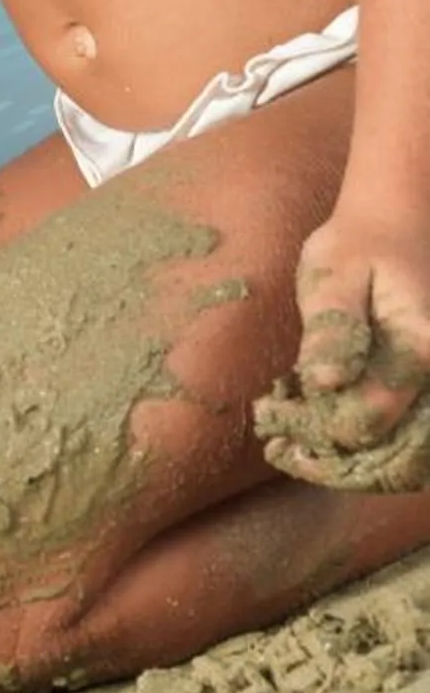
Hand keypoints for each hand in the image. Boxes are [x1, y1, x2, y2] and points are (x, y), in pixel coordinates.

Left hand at [256, 208, 429, 492]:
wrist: (388, 228)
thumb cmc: (357, 246)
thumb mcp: (333, 274)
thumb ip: (333, 329)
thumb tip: (324, 382)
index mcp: (421, 350)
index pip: (378, 415)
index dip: (325, 432)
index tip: (276, 426)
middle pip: (399, 453)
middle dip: (337, 464)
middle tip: (279, 451)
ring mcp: (426, 388)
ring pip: (400, 454)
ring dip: (344, 462)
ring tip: (283, 448)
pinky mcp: (410, 389)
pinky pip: (393, 434)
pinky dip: (351, 443)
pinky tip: (300, 429)